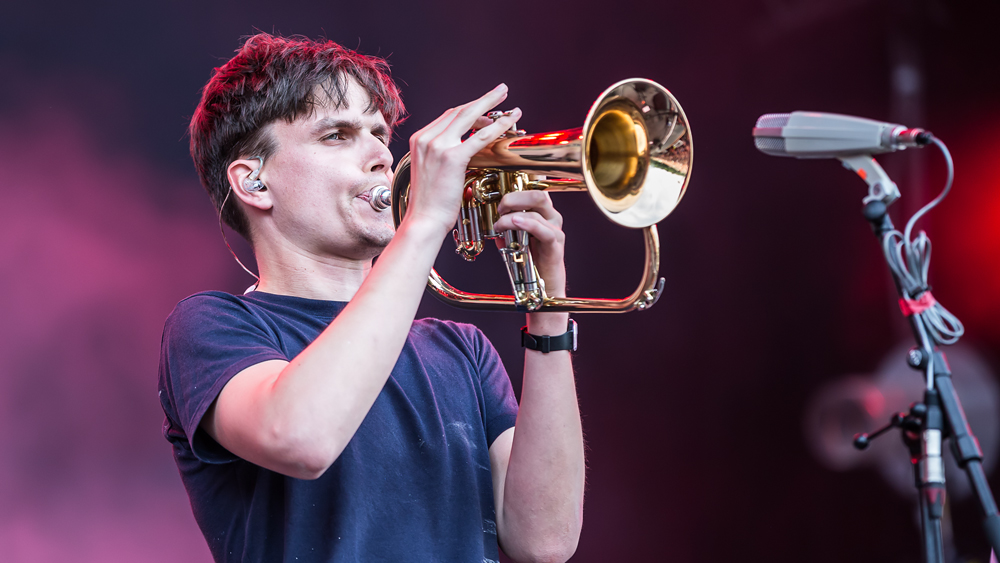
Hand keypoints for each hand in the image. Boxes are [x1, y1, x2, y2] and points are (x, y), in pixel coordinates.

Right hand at [404, 84, 521, 233]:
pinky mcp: (451, 157)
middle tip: (501, 92)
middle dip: (483, 101)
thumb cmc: (430, 204)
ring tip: (509, 103)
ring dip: (492, 107)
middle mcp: (426, 138)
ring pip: (470, 118)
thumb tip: (463, 152)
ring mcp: (437, 146)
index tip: (486, 108)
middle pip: (459, 111)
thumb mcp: (431, 172)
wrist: (424, 220)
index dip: (471, 110)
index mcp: (419, 140)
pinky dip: (497, 127)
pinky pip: (479, 137)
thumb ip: (442, 157)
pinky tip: (510, 123)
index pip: (448, 116)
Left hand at [493, 191, 566, 298]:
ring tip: (500, 224)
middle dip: (513, 197)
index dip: (522, 179)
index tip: (502, 182)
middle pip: (537, 193)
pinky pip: (544, 230)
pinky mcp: (555, 243)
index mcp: (542, 209)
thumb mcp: (512, 236)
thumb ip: (503, 223)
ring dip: (513, 214)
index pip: (536, 185)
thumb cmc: (529, 257)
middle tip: (499, 209)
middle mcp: (551, 215)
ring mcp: (555, 228)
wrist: (544, 282)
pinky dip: (528, 224)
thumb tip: (487, 213)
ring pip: (537, 208)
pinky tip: (515, 223)